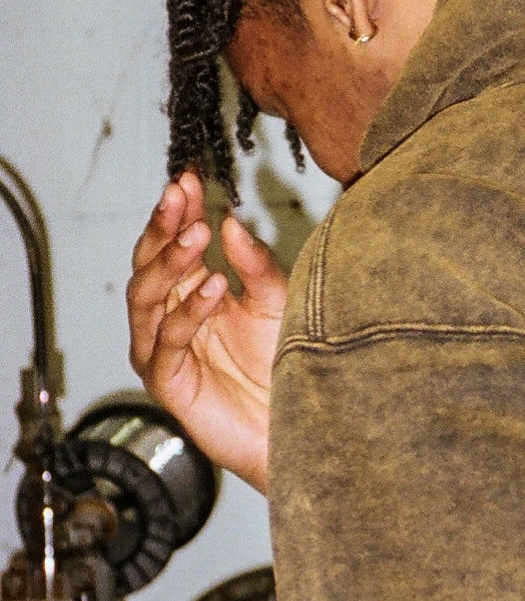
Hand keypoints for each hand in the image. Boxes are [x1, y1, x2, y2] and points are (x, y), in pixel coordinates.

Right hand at [126, 171, 286, 490]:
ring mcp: (164, 351)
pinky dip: (187, 312)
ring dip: (170, 264)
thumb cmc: (287, 364)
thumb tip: (230, 222)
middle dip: (163, 228)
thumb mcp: (277, 302)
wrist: (301, 422)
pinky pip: (168, 343)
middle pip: (150, 266)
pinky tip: (211, 287)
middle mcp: (171, 319)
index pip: (173, 246)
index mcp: (192, 294)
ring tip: (196, 236)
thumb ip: (254, 266)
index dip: (177, 212)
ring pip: (146, 299)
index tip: (187, 178)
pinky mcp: (169, 384)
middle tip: (180, 196)